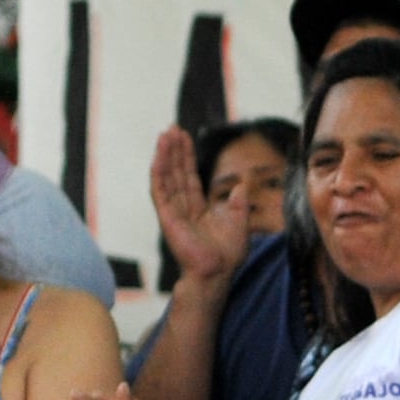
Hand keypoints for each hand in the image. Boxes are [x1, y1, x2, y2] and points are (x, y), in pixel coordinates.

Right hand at [150, 123, 248, 282]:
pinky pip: (160, 190)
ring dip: (165, 156)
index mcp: (199, 208)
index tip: (184, 137)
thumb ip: (238, 202)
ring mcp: (173, 211)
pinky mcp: (167, 216)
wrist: (218, 272)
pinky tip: (158, 156)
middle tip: (172, 128)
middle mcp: (183, 207)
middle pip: (177, 172)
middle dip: (175, 150)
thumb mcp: (239, 222)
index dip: (187, 157)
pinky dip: (159, 172)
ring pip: (167, 177)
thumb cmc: (228, 254)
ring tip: (165, 135)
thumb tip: (241, 186)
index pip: (190, 176)